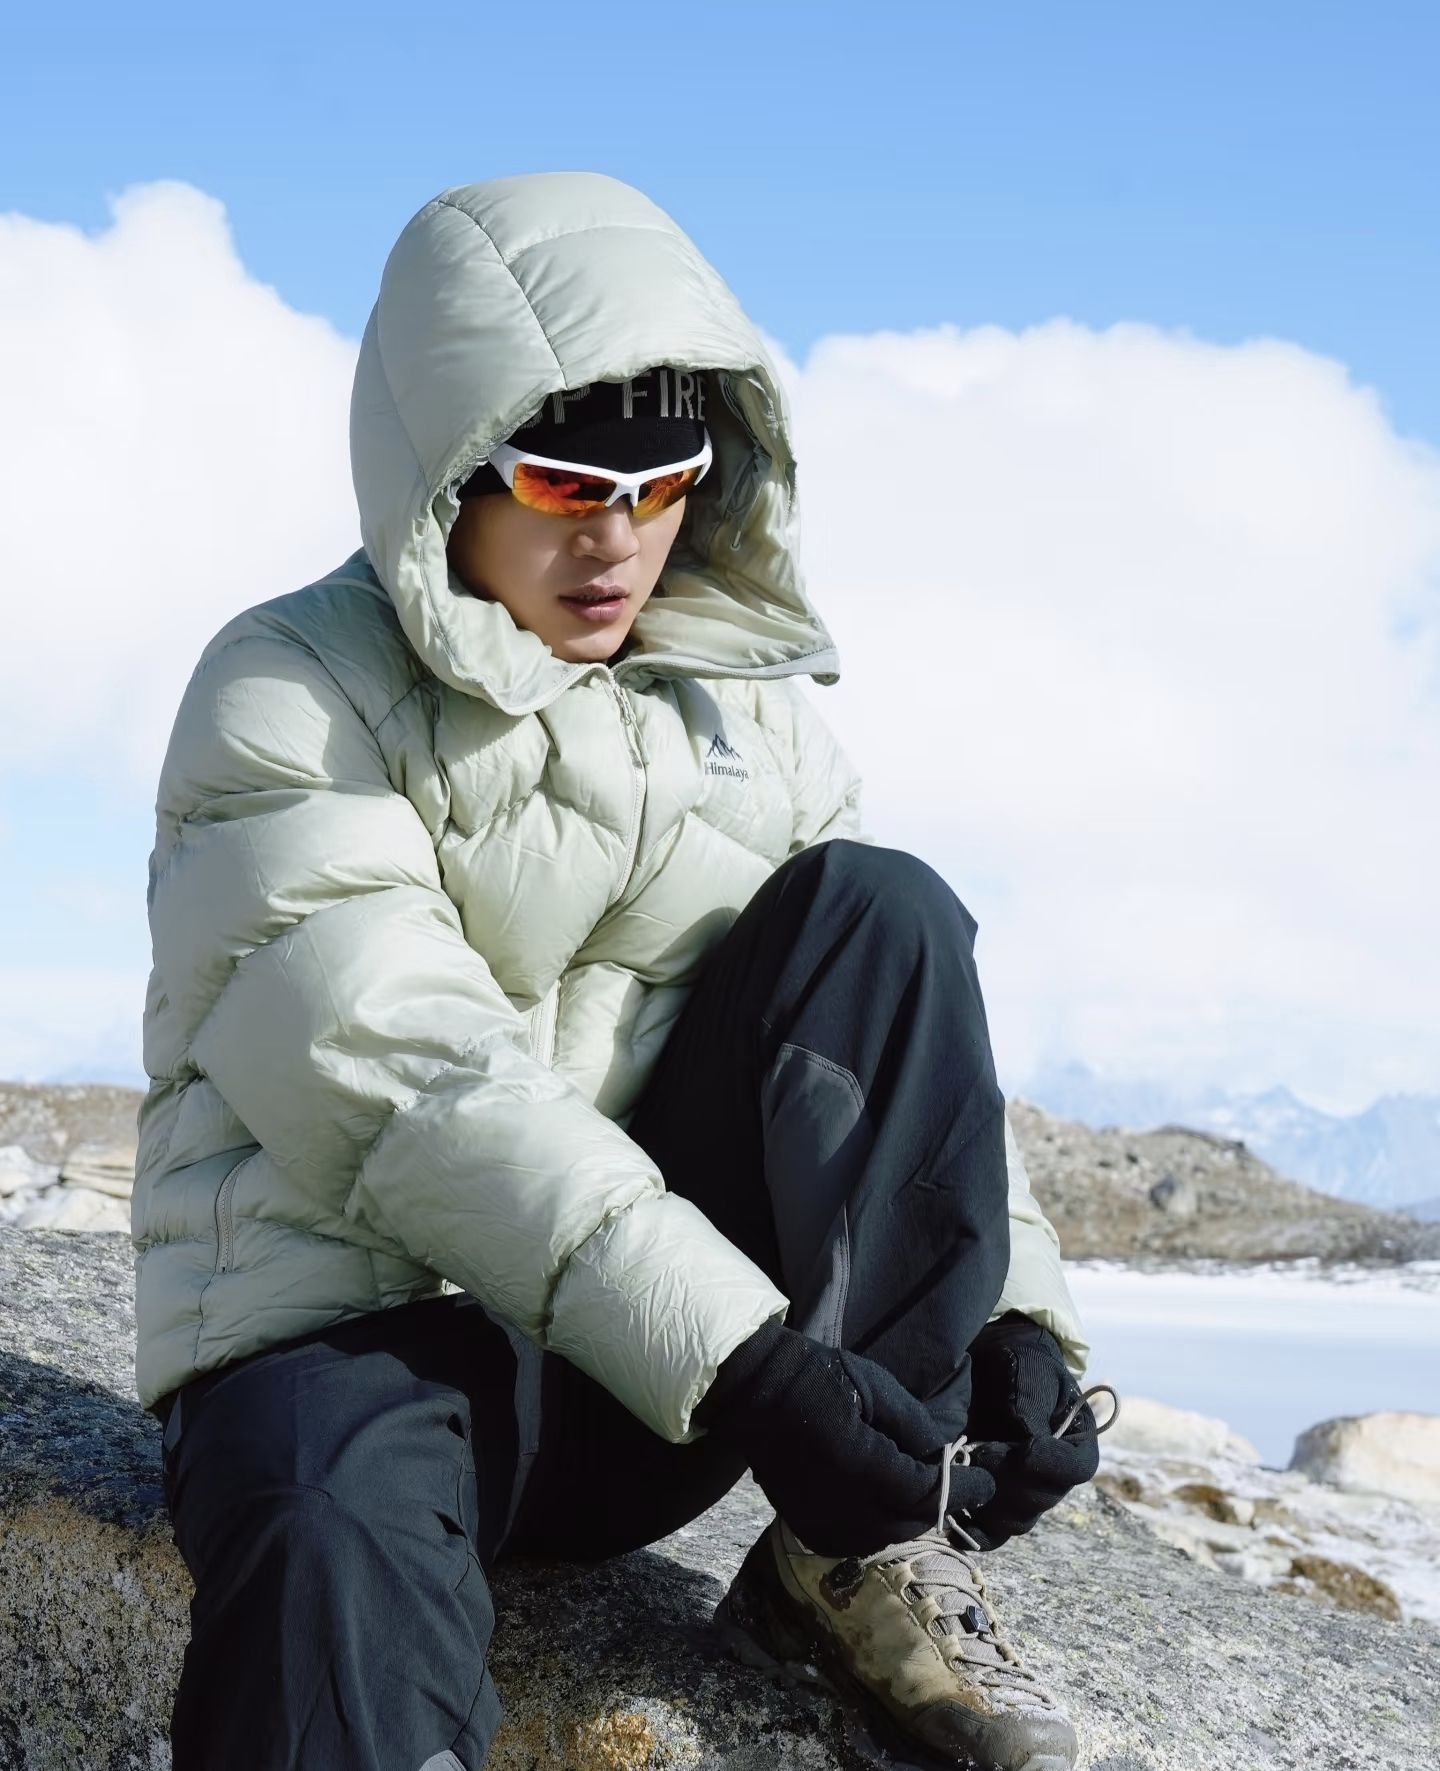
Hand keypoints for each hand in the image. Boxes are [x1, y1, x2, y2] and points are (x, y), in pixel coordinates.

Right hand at [695, 1320, 995, 1555]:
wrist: (756, 1390)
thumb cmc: (820, 1377)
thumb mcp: (877, 1386)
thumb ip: (914, 1425)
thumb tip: (940, 1453)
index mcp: (866, 1467)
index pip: (929, 1493)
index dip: (963, 1490)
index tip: (986, 1484)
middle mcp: (845, 1504)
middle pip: (909, 1522)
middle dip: (938, 1505)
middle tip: (955, 1485)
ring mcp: (821, 1519)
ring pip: (883, 1538)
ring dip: (908, 1520)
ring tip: (920, 1495)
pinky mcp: (803, 1523)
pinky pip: (852, 1543)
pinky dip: (876, 1531)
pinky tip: (882, 1509)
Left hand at [961, 1312, 1099, 1549]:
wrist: (988, 1363)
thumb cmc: (1017, 1361)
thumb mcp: (1029, 1371)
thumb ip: (1031, 1406)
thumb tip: (1029, 1443)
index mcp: (1078, 1442)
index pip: (1074, 1470)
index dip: (1048, 1465)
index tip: (1021, 1448)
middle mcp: (1056, 1476)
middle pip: (1041, 1500)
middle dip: (1007, 1481)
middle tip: (978, 1452)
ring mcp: (1026, 1493)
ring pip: (1015, 1520)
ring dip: (987, 1502)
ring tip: (963, 1470)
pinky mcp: (996, 1502)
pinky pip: (990, 1534)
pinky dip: (972, 1530)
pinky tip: (951, 1517)